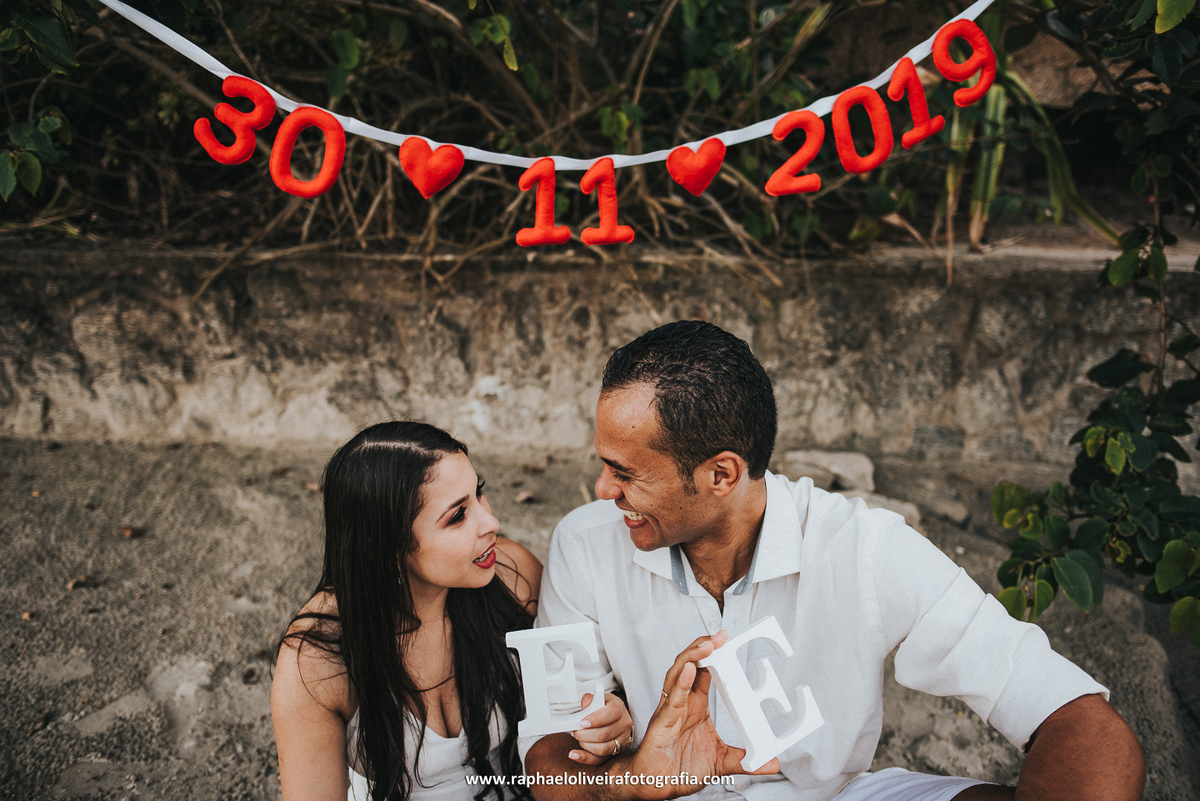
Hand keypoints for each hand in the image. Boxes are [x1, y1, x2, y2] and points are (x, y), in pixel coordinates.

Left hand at [569, 693, 633, 765]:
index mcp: (619, 708)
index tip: (582, 722)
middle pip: (605, 734)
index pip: (612, 713)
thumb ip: (591, 701)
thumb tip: (586, 700)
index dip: (596, 719)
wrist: (613, 719)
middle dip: (585, 734)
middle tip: (575, 731)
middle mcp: (624, 725)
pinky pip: (599, 759)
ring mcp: (622, 740)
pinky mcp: (615, 752)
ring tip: (578, 738)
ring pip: (603, 749)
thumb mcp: (598, 699)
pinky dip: (584, 758)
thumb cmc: (603, 708)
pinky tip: (573, 754)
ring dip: (585, 745)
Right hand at [627, 632, 779, 799]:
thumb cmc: (680, 769)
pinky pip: (671, 700)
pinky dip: (681, 683)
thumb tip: (773, 763)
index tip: (726, 640)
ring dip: (692, 657)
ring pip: (677, 675)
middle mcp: (681, 703)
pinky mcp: (661, 724)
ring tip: (708, 644)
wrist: (655, 786)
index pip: (702, 672)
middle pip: (688, 665)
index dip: (713, 654)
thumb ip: (745, 760)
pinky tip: (690, 669)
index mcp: (694, 706)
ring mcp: (669, 711)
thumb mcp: (720, 762)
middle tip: (720, 635)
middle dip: (702, 647)